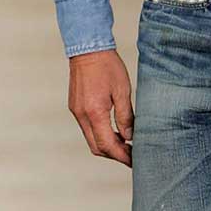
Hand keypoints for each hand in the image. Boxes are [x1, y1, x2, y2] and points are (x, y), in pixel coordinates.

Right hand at [68, 49, 133, 166]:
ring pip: (91, 139)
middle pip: (97, 147)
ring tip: (126, 145)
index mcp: (94, 112)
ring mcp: (76, 112)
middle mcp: (82, 115)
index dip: (122, 156)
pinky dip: (100, 135)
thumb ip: (126, 117)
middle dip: (115, 155)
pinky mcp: (75, 107)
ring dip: (107, 145)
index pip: (107, 145)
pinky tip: (113, 132)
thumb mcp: (123, 91)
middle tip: (132, 156)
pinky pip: (87, 129)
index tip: (135, 161)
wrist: (87, 48)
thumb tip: (129, 137)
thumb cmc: (107, 66)